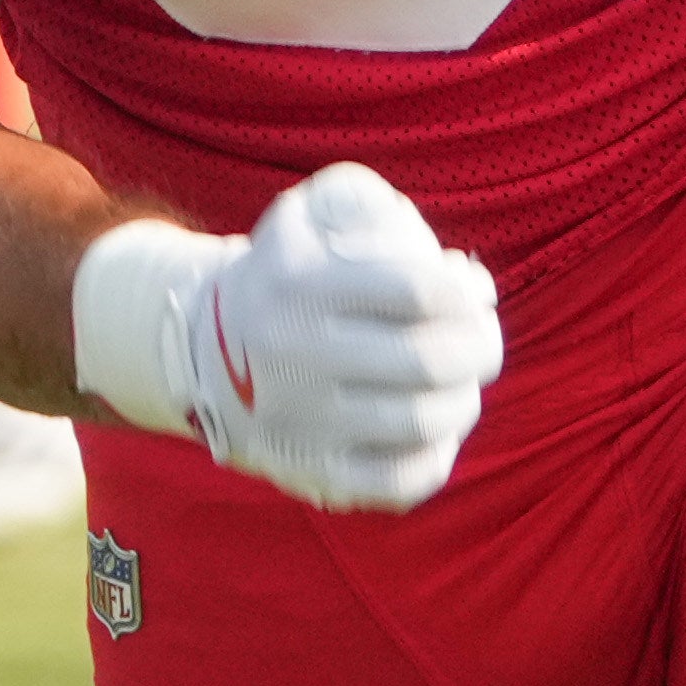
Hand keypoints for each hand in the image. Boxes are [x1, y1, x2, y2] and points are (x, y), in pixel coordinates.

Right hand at [74, 162, 505, 514]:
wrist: (201, 351)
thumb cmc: (285, 278)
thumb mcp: (306, 216)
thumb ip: (371, 203)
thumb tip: (460, 271)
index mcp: (301, 286)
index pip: (417, 291)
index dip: (465, 294)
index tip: (474, 296)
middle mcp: (297, 354)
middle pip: (429, 360)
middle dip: (481, 349)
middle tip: (484, 346)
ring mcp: (302, 419)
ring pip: (422, 421)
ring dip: (465, 402)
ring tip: (465, 387)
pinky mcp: (309, 472)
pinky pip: (397, 482)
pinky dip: (434, 460)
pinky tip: (437, 436)